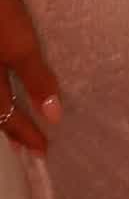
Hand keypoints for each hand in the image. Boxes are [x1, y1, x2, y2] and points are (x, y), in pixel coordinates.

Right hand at [0, 0, 60, 154]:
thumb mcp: (21, 48)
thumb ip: (36, 80)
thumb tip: (54, 117)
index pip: (7, 118)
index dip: (26, 134)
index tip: (43, 150)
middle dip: (12, 127)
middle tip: (30, 140)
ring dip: (5, 108)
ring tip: (20, 116)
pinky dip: (4, 87)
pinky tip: (11, 81)